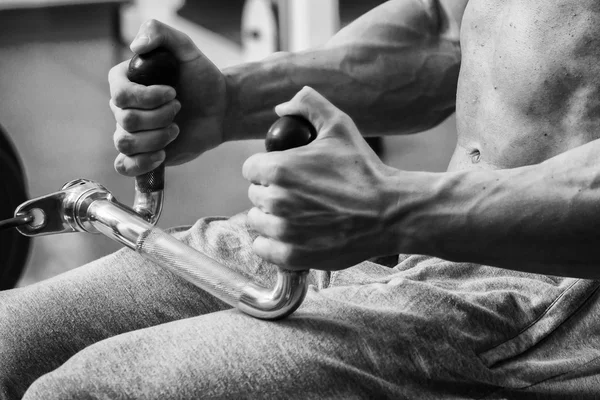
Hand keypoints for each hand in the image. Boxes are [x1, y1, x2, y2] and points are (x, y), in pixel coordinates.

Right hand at [108, 20, 226, 175]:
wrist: (221, 108)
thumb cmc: (202, 77)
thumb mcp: (186, 48)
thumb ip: (160, 33)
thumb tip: (136, 46)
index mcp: (126, 81)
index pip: (119, 93)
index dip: (147, 97)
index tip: (174, 92)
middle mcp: (124, 107)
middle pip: (126, 120)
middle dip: (160, 116)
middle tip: (181, 108)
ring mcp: (132, 132)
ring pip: (126, 142)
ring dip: (157, 138)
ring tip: (177, 130)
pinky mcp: (143, 154)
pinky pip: (124, 166)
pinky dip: (141, 163)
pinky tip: (162, 155)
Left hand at [243, 87, 396, 270]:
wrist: (389, 213)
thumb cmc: (364, 170)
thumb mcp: (339, 125)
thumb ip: (308, 105)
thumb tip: (280, 108)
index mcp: (279, 168)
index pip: (251, 169)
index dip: (267, 169)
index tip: (285, 174)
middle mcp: (276, 200)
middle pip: (255, 195)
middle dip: (271, 192)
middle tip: (298, 194)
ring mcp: (283, 231)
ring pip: (257, 221)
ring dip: (271, 218)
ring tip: (297, 215)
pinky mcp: (292, 256)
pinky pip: (262, 249)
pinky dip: (272, 243)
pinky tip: (291, 235)